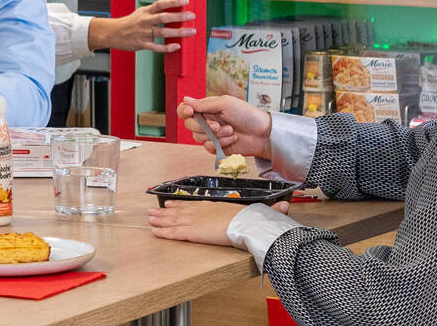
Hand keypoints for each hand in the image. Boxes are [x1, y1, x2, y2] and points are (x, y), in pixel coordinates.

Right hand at [89, 0, 194, 52]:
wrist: (113, 33)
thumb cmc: (130, 22)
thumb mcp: (141, 12)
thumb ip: (155, 9)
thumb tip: (168, 2)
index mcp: (146, 12)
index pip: (161, 4)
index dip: (173, 1)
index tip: (186, 0)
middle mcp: (145, 21)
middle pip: (164, 18)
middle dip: (179, 16)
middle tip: (192, 15)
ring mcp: (144, 33)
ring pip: (163, 33)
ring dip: (178, 32)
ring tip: (191, 31)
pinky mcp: (142, 44)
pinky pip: (156, 47)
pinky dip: (167, 48)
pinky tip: (176, 47)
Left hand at [148, 199, 290, 246]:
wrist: (248, 224)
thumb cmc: (254, 219)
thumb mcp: (261, 212)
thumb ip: (271, 210)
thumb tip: (288, 206)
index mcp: (215, 206)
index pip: (195, 205)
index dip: (181, 205)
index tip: (172, 203)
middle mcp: (201, 211)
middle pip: (179, 211)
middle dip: (165, 212)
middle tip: (152, 211)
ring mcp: (195, 221)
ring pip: (172, 221)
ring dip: (159, 220)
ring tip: (148, 219)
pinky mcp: (192, 232)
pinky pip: (174, 233)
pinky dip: (163, 232)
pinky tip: (154, 232)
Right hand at [178, 95, 273, 158]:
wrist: (262, 133)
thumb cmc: (248, 115)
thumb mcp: (226, 103)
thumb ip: (204, 103)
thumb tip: (186, 100)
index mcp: (207, 108)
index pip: (186, 110)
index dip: (184, 111)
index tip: (191, 112)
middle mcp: (206, 121)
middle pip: (189, 125)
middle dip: (203, 126)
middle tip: (217, 125)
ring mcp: (211, 134)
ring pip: (198, 138)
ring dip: (216, 135)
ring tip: (231, 131)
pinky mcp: (216, 147)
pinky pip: (208, 147)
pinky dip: (221, 143)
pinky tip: (232, 139)